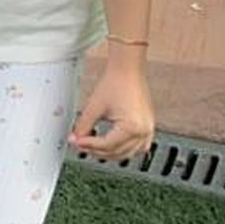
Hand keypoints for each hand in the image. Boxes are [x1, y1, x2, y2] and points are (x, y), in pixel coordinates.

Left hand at [69, 47, 154, 161]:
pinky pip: (139, 147)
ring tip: (95, 145)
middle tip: (82, 144)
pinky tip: (114, 145)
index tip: (77, 142)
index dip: (88, 145)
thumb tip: (76, 138)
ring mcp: (148, 130)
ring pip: (127, 154)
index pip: (106, 145)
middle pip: (116, 153)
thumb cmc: (116, 82)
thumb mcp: (94, 107)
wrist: (128, 70)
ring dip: (110, 153)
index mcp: (131, 127)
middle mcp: (143, 131)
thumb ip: (83, 126)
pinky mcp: (148, 126)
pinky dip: (125, 149)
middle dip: (97, 151)